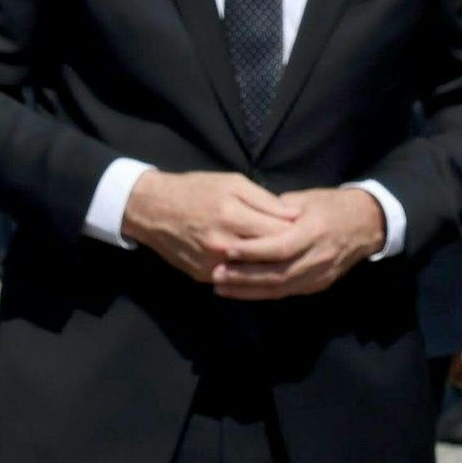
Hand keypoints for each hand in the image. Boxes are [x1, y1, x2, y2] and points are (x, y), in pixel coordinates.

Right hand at [122, 168, 301, 284]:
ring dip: (272, 269)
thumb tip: (295, 215)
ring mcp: (212, 264)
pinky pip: (235, 279)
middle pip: (269, 257)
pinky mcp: (203, 276)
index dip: (297, 234)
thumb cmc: (195, 190)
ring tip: (288, 261)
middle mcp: (223, 246)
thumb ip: (264, 201)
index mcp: (233, 217)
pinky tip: (262, 269)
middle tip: (305, 249)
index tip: (309, 232)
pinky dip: (249, 275)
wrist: (152, 209)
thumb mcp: (232, 183)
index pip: (278, 233)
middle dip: (289, 254)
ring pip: (254, 274)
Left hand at [214, 186, 388, 300]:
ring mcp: (320, 274)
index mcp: (314, 231)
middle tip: (216, 275)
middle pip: (277, 274)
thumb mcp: (305, 199)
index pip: (280, 247)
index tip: (227, 251)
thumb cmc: (332, 205)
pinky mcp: (319, 285)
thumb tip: (248, 218)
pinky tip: (242, 292)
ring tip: (222, 286)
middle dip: (244, 277)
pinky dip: (263, 294)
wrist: (368, 224)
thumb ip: (276, 211)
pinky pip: (287, 293)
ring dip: (249, 291)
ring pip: (280, 288)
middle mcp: (318, 257)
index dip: (253, 251)